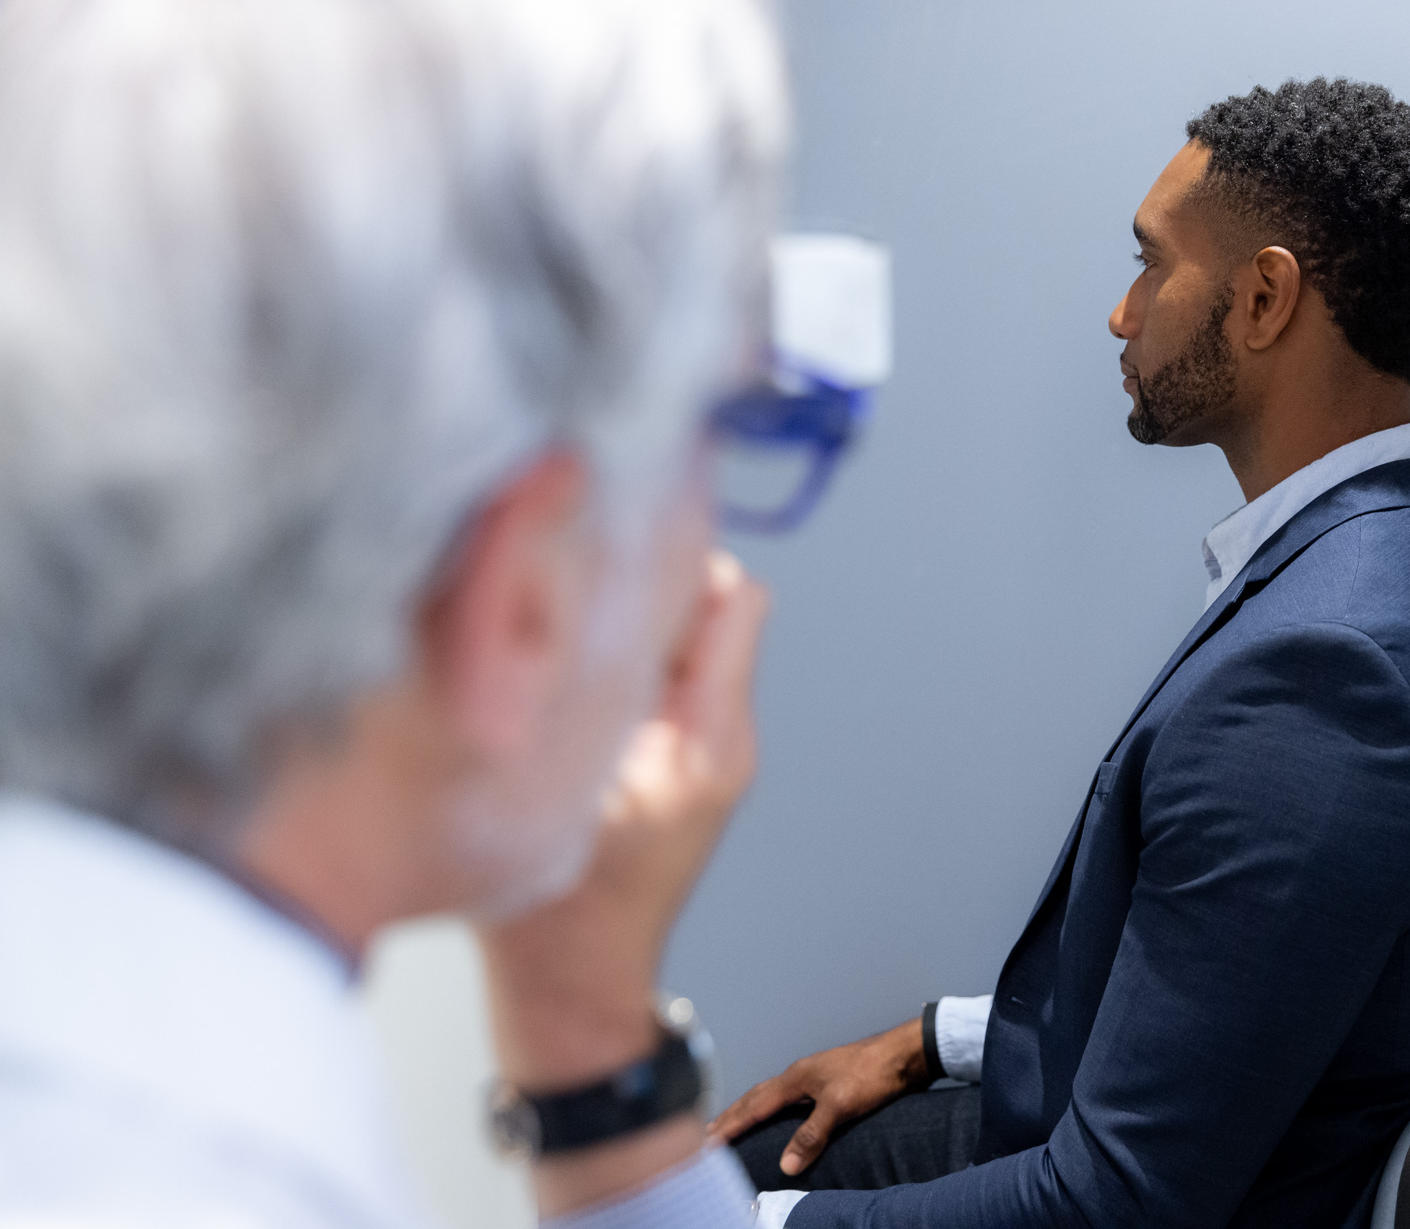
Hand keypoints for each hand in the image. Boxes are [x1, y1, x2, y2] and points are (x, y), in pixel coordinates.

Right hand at [479, 550, 766, 1214]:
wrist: (575, 987)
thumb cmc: (557, 911)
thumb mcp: (545, 790)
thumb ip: (565, 689)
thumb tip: (559, 581)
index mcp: (704, 739)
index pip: (734, 599)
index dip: (674, 562)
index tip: (606, 553)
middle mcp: (722, 736)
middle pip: (710, 608)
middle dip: (645, 583)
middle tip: (572, 582)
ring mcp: (707, 749)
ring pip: (683, 638)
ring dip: (629, 621)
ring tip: (563, 627)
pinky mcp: (684, 760)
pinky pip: (667, 674)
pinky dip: (626, 659)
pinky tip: (568, 674)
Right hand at [710, 1016, 932, 1175]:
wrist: (904, 1054)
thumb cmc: (873, 1073)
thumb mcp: (840, 1106)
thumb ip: (811, 1134)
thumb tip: (786, 1165)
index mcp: (796, 1078)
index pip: (754, 1106)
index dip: (730, 1125)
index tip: (706, 1142)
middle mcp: (799, 1075)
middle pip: (755, 1098)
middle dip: (729, 1117)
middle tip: (706, 1136)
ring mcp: (813, 1077)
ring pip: (770, 1096)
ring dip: (748, 1111)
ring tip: (731, 1125)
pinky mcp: (828, 1083)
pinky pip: (787, 1099)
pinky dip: (770, 1110)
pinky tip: (777, 1118)